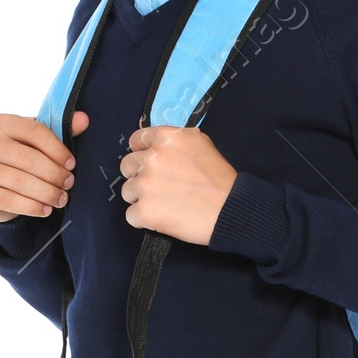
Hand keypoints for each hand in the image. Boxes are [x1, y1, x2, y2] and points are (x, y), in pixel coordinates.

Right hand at [0, 111, 88, 221]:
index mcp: (2, 123)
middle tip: (69, 184)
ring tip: (61, 198)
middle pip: (28, 159)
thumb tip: (84, 119)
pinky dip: (31, 207)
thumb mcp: (38, 144)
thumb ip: (61, 130)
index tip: (72, 164)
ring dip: (46, 193)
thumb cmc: (20, 161)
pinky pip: (8, 200)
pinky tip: (45, 209)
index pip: (34, 131)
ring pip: (19, 182)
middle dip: (54, 174)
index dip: (57, 149)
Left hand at [120, 125, 236, 246]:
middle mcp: (152, 158)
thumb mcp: (201, 144)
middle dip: (139, 176)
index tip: (150, 164)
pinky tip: (163, 217)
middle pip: (127, 166)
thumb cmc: (220, 179)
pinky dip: (144, 219)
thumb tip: (154, 143)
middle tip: (159, 187)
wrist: (230, 210)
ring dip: (141, 198)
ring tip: (164, 204)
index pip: (136, 140)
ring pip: (127, 191)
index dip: (142, 153)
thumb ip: (174, 141)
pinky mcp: (144, 210)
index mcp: (165, 138)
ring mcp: (145, 184)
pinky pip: (131, 215)